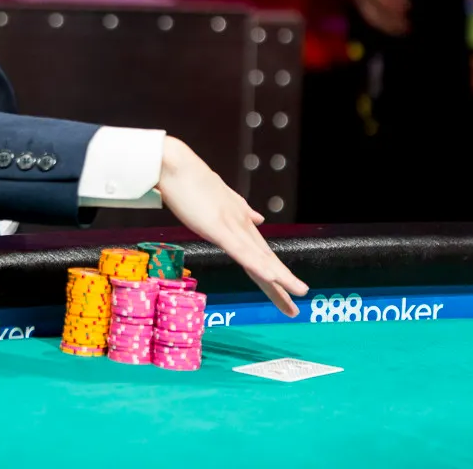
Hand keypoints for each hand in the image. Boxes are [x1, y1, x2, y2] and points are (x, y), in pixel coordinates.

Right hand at [157, 137, 308, 316]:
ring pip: (259, 258)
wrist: (174, 163)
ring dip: (280, 278)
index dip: (275, 274)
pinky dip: (258, 264)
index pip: (261, 254)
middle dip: (283, 284)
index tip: (288, 292)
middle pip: (265, 260)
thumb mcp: (220, 198)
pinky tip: (272, 278)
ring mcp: (232, 225)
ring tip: (298, 294)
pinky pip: (241, 250)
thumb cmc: (189, 180)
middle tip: (296, 308)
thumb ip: (241, 209)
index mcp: (240, 222)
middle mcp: (241, 225)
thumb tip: (259, 219)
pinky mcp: (219, 227)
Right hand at [347, 0, 409, 35]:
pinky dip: (381, 22)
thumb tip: (406, 7)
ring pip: (371, 18)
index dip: (396, 7)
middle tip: (407, 29)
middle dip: (392, 23)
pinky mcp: (357, 2)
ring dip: (386, 26)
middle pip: (375, 14)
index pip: (383, 0)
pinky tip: (391, 25)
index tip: (408, 11)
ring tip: (401, 31)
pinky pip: (369, 15)